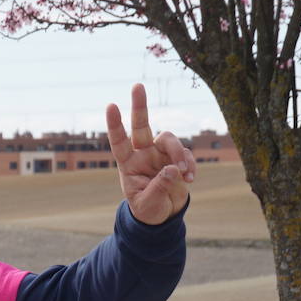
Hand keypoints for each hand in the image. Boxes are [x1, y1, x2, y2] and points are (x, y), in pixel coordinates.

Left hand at [106, 84, 194, 224]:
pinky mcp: (177, 158)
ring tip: (183, 174)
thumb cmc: (148, 209)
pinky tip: (189, 179)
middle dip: (139, 106)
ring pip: (169, 139)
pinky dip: (190, 165)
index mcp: (128, 164)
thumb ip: (159, 187)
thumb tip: (173, 169)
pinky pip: (186, 154)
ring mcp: (160, 153)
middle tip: (137, 85)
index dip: (115, 124)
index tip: (111, 105)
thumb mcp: (148, 203)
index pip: (119, 142)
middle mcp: (143, 153)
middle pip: (141, 125)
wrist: (163, 215)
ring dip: (179, 154)